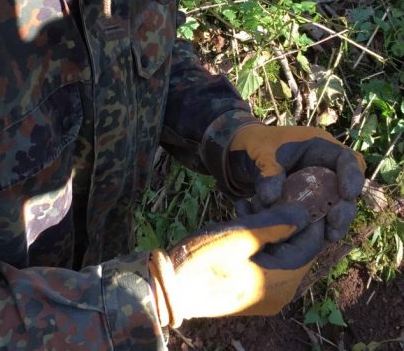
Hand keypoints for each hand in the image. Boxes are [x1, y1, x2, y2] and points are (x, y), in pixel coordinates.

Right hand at [149, 204, 323, 327]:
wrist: (172, 289)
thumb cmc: (205, 259)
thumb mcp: (242, 234)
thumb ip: (277, 222)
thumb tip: (305, 212)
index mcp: (284, 279)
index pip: (311, 242)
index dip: (308, 214)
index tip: (298, 190)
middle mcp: (282, 292)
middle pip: (296, 248)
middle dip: (284, 219)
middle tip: (265, 196)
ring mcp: (266, 295)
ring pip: (280, 253)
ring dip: (268, 227)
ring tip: (248, 205)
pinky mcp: (251, 292)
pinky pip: (266, 262)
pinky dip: (258, 242)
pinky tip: (241, 221)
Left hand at [227, 125, 365, 240]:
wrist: (242, 157)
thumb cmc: (256, 145)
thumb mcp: (260, 152)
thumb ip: (268, 171)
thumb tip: (270, 199)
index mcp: (320, 148)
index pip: (347, 159)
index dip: (352, 176)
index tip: (347, 193)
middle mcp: (324, 170)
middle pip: (345, 190)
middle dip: (345, 208)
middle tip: (336, 221)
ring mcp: (318, 191)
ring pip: (335, 210)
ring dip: (335, 224)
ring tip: (329, 236)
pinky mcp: (308, 208)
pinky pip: (317, 221)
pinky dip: (315, 231)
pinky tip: (312, 241)